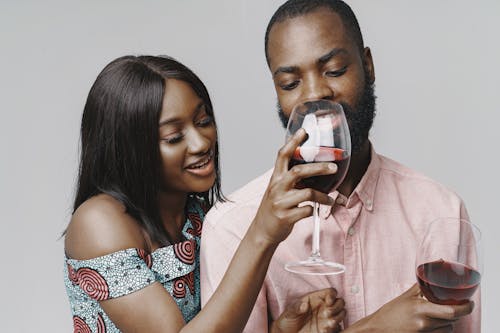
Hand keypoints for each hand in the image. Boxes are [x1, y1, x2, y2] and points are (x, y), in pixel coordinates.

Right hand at [252, 129, 335, 244]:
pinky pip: (307, 210)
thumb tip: (312, 166)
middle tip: (334, 167)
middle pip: (299, 171)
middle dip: (319, 168)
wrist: (262, 231)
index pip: (282, 155)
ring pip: (308, 192)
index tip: (304, 131)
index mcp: (275, 178)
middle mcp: (276, 187)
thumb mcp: (278, 189)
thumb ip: (290, 178)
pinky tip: (316, 209)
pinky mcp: (286, 217)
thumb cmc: (274, 207)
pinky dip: (315, 209)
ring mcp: (280, 202)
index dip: (293, 142)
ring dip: (323, 196)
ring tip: (330, 199)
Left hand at [271, 288, 345, 332]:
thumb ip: (296, 308)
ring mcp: (327, 318)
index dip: (332, 295)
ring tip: (328, 323)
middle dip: (336, 307)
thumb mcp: (290, 312)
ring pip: (342, 314)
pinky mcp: (328, 329)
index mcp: (317, 298)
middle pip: (340, 302)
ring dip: (337, 318)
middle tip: (326, 313)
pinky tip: (324, 331)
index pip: (331, 292)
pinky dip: (333, 329)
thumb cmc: (288, 319)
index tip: (328, 301)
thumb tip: (304, 305)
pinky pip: (337, 328)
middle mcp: (324, 307)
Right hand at [347, 283, 473, 332]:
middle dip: (457, 313)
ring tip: (437, 315)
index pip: (451, 311)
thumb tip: (437, 264)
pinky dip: (440, 328)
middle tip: (457, 306)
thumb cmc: (390, 313)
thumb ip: (422, 284)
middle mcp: (423, 322)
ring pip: (448, 328)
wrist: (378, 329)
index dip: (466, 308)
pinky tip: (430, 323)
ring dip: (447, 321)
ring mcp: (423, 332)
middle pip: (452, 320)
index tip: (470, 303)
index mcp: (420, 308)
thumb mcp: (406, 296)